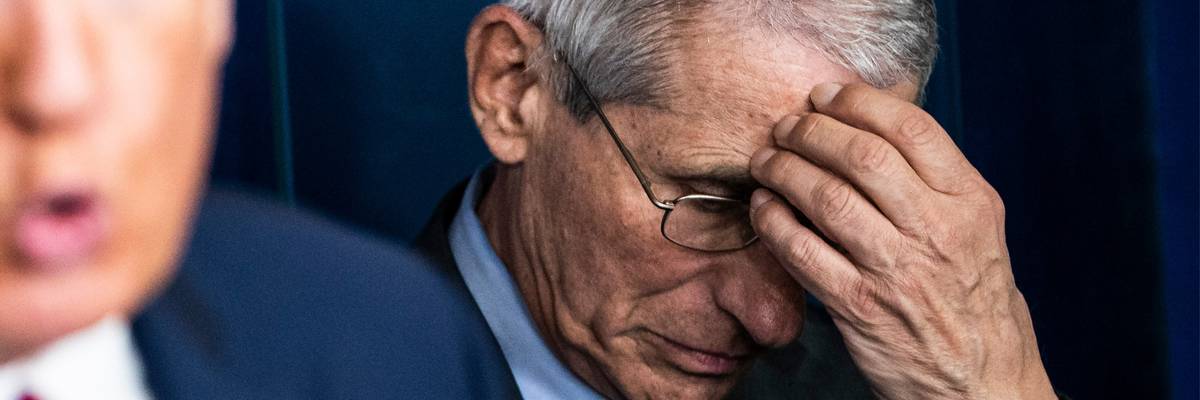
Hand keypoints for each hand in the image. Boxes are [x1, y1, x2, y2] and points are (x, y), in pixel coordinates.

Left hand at [748, 83, 1055, 399]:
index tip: (824, 96)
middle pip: (862, 155)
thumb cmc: (974, 302)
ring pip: (827, 197)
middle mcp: (937, 230)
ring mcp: (897, 269)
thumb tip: (869, 131)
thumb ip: (934, 183)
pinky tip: (763, 208)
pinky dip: (773, 222)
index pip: (911, 129)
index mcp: (970, 203)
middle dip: (811, 131)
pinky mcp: (859, 307)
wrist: (983, 382)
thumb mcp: (976, 231)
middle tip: (786, 126)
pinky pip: (803, 251)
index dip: (857, 102)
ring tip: (765, 161)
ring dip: (784, 170)